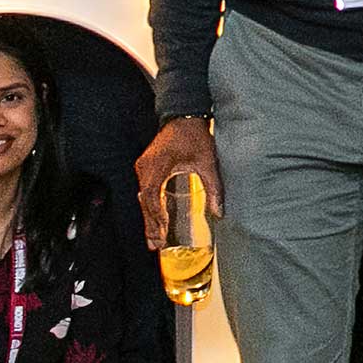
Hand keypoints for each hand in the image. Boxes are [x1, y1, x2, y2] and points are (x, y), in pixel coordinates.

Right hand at [135, 118, 214, 241]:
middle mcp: (145, 167)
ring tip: (154, 241)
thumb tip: (219, 213)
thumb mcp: (208, 162)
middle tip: (156, 245)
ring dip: (149, 219)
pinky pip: (145, 192)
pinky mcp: (146, 168)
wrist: (183, 117)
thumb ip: (213, 188)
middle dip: (151, 224)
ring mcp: (143, 167)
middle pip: (144, 201)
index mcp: (157, 165)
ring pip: (143, 199)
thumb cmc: (195, 136)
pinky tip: (154, 223)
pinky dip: (150, 208)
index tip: (163, 229)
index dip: (157, 214)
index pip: (152, 195)